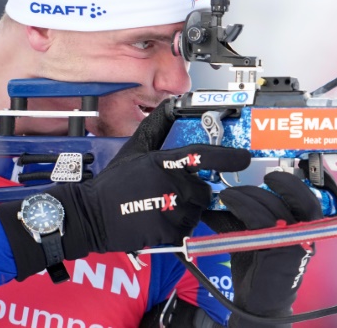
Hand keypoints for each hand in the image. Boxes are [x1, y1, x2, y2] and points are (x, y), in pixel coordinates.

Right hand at [0, 100, 251, 279]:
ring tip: (161, 207)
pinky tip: (158, 220)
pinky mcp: (169, 233)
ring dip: (186, 210)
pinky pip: (187, 230)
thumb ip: (157, 126)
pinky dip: (178, 228)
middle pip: (204, 190)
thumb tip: (170, 104)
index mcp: (166, 162)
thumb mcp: (135, 148)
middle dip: (194, 191)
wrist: (93, 215)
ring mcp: (173, 211)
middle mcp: (173, 185)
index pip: (206, 156)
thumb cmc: (114, 183)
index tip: (243, 157)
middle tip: (170, 192)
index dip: (229, 157)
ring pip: (196, 211)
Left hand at [203, 171, 330, 327]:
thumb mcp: (254, 237)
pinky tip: (228, 205)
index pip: (309, 202)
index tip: (273, 177)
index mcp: (304, 232)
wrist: (257, 306)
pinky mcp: (280, 253)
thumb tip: (220, 200)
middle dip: (273, 185)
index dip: (294, 186)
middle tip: (251, 181)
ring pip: (276, 208)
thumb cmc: (258, 271)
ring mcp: (295, 246)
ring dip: (249, 196)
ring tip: (228, 194)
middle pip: (297, 200)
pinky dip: (243, 208)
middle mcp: (305, 238)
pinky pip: (262, 222)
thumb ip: (244, 218)